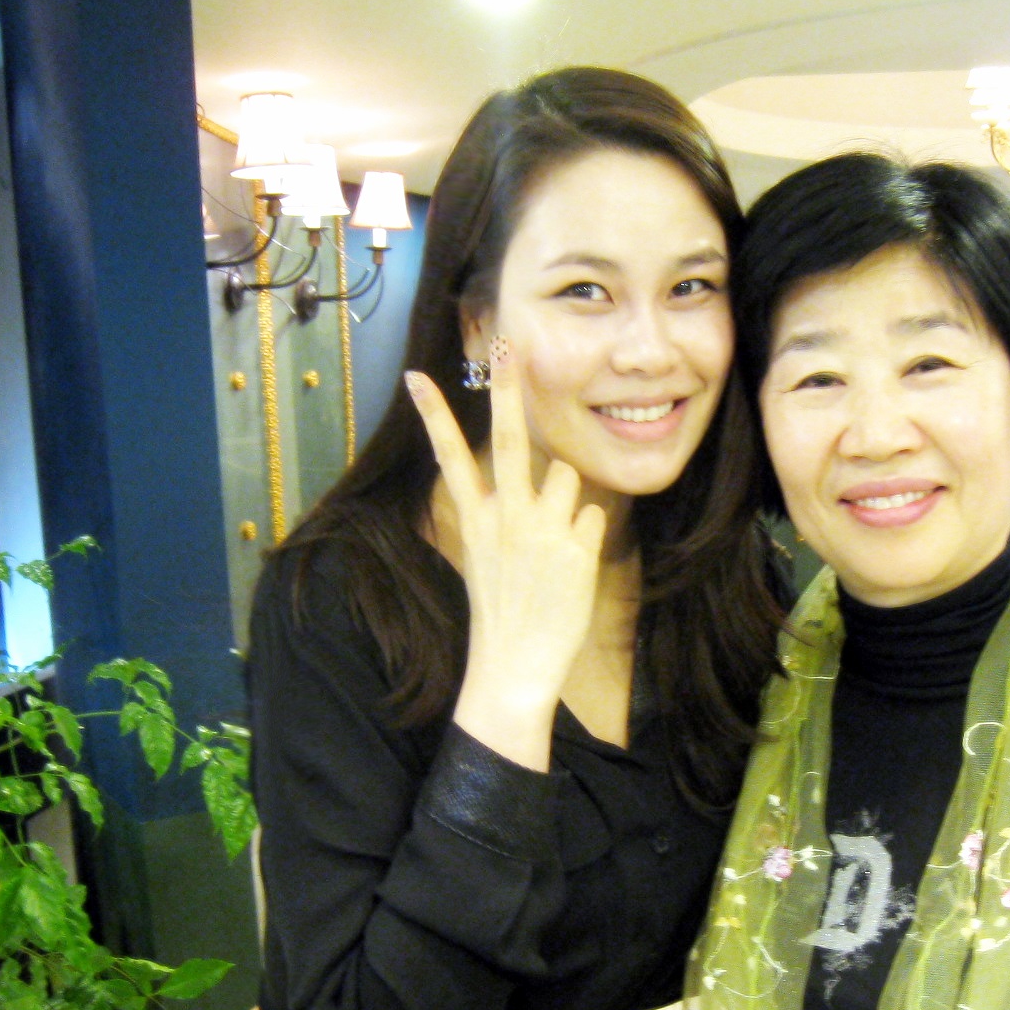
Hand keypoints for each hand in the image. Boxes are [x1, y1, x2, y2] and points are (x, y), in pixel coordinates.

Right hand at [410, 343, 606, 770]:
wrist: (514, 664)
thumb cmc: (502, 611)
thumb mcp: (486, 557)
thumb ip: (503, 514)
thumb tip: (537, 477)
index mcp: (476, 519)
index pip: (450, 456)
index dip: (434, 414)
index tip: (417, 374)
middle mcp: (506, 517)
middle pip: (512, 440)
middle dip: (508, 390)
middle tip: (509, 345)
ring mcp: (542, 530)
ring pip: (568, 478)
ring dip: (567, 501)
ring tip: (554, 545)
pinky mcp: (575, 546)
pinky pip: (592, 514)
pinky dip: (586, 535)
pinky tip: (571, 567)